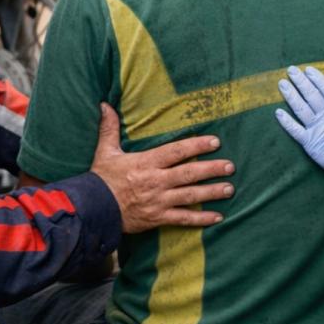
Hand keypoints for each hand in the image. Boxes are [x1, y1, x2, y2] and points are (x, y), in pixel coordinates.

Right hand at [90, 103, 234, 233]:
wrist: (92, 210)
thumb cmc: (101, 179)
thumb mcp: (105, 151)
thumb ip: (109, 128)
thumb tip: (104, 105)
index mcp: (146, 163)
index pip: (176, 151)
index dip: (197, 145)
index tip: (215, 141)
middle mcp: (155, 181)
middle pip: (189, 173)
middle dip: (211, 169)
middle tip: (230, 166)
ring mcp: (158, 201)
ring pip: (190, 195)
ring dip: (212, 192)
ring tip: (229, 189)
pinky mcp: (158, 218)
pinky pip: (183, 218)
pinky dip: (201, 218)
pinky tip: (217, 217)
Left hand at [274, 66, 323, 180]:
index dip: (317, 78)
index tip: (308, 69)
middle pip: (310, 94)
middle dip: (300, 81)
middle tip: (291, 70)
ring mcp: (316, 127)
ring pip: (300, 108)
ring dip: (291, 95)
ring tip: (282, 83)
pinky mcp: (309, 141)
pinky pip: (295, 130)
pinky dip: (286, 122)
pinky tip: (278, 113)